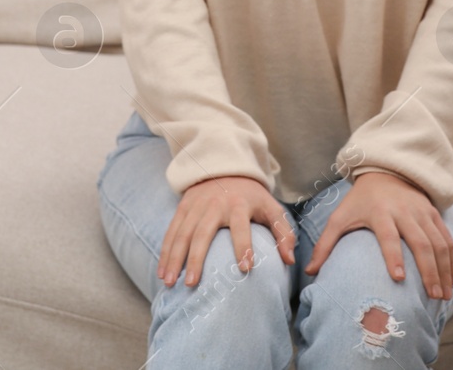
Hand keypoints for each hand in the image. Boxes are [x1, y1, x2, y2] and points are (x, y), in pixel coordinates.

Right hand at [158, 175, 295, 287]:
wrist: (226, 167)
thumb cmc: (252, 197)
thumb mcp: (272, 208)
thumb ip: (284, 234)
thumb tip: (290, 262)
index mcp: (239, 205)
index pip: (241, 227)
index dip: (244, 246)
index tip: (246, 269)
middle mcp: (214, 204)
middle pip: (202, 233)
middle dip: (196, 259)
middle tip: (192, 284)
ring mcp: (196, 206)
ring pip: (182, 234)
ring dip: (174, 259)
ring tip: (170, 283)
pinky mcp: (183, 207)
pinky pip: (171, 231)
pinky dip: (165, 252)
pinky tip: (161, 273)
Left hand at [304, 171, 452, 300]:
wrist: (385, 172)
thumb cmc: (359, 201)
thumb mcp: (340, 217)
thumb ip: (325, 244)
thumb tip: (309, 271)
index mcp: (380, 213)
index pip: (388, 236)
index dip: (394, 256)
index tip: (399, 279)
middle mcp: (404, 212)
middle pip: (420, 242)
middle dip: (428, 271)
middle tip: (433, 297)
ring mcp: (422, 212)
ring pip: (439, 242)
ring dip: (444, 269)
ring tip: (444, 295)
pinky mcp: (434, 213)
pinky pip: (448, 238)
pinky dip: (452, 260)